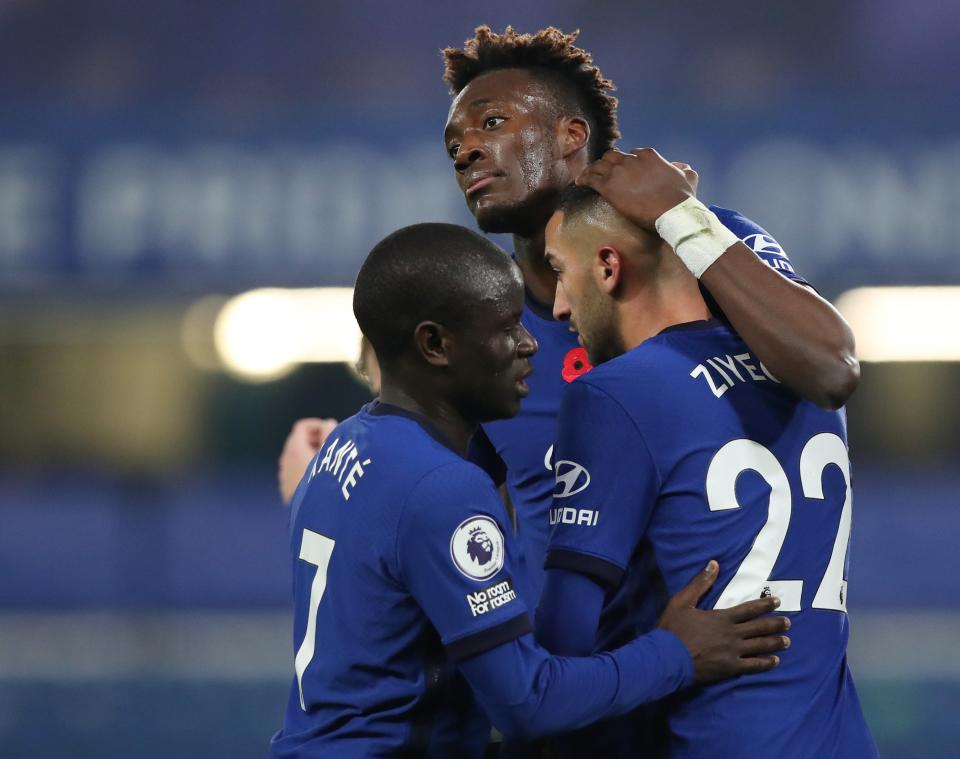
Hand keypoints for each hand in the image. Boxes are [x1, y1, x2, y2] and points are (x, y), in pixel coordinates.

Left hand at [278, 417, 337, 504]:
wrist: (318, 515)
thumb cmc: (328, 480)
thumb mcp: (333, 452)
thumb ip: (331, 433)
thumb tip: (328, 424)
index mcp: (295, 450)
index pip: (302, 427)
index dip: (318, 425)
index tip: (332, 433)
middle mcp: (286, 462)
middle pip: (298, 442)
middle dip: (316, 440)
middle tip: (333, 446)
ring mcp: (285, 477)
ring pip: (297, 459)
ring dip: (312, 456)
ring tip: (330, 464)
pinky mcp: (288, 491)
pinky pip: (296, 473)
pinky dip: (307, 469)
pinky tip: (323, 479)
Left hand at [575, 148, 697, 230]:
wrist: (672, 212)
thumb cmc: (681, 198)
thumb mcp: (689, 178)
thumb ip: (684, 170)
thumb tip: (681, 167)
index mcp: (649, 155)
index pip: (633, 154)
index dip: (628, 163)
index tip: (626, 171)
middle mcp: (631, 159)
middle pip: (613, 156)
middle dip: (609, 164)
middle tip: (606, 174)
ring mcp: (618, 172)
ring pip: (600, 165)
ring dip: (595, 170)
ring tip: (589, 176)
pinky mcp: (609, 187)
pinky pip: (590, 178)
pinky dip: (583, 179)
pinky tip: (579, 182)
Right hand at [658, 561, 790, 683]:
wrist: (667, 658)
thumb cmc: (673, 629)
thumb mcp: (682, 601)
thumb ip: (700, 583)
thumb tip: (714, 564)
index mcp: (722, 617)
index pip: (749, 609)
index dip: (764, 604)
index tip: (777, 601)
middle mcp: (732, 634)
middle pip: (759, 627)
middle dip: (776, 624)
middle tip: (789, 622)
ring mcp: (733, 652)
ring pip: (760, 646)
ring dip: (775, 643)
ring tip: (787, 641)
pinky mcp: (730, 668)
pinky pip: (753, 666)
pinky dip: (766, 663)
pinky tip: (775, 661)